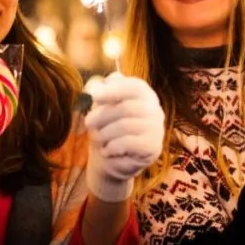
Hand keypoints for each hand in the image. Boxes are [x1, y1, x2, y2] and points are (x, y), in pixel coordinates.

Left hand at [84, 73, 164, 201]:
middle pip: (127, 107)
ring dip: (105, 133)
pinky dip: (112, 146)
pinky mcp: (153, 147)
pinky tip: (107, 150)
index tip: (95, 97)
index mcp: (145, 95)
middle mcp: (155, 110)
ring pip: (126, 126)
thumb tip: (96, 85)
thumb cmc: (107, 126)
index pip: (135, 87)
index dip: (114, 90)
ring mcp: (157, 129)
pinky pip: (129, 143)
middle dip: (103, 115)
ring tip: (97, 138)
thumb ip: (99, 92)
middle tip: (88, 122)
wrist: (113, 158)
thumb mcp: (100, 106)